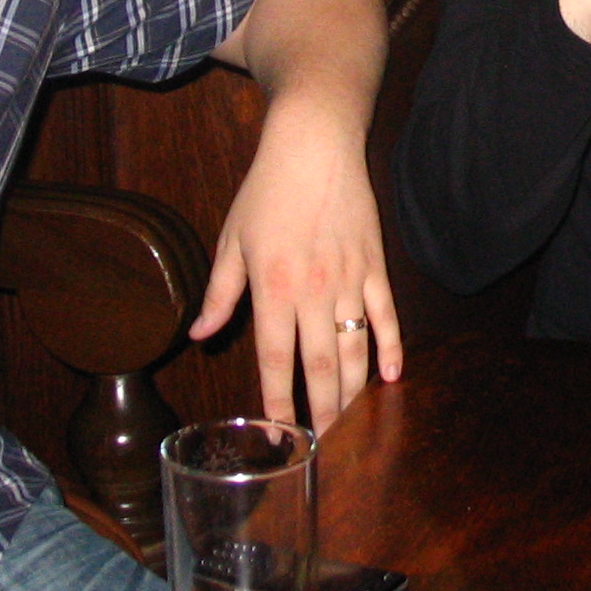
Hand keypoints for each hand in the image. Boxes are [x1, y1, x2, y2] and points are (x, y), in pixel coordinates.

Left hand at [188, 95, 401, 433]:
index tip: (278, 434)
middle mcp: (312, 292)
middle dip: (321, 412)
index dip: (278, 403)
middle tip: (322, 445)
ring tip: (349, 422)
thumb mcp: (232, 240)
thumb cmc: (267, 190)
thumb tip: (199, 333)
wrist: (315, 145)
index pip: (276, 361)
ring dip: (352, 391)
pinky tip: (390, 378)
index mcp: (272, 288)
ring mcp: (349, 280)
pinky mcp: (374, 265)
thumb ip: (219, 292)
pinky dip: (390, 349)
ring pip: (354, 350)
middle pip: (320, 368)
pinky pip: (386, 316)